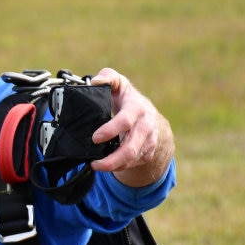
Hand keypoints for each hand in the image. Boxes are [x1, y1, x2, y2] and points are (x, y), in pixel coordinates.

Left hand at [88, 68, 174, 186]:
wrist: (150, 116)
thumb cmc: (128, 99)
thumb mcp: (119, 83)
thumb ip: (108, 77)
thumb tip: (96, 81)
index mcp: (137, 109)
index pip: (125, 121)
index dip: (110, 130)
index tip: (95, 138)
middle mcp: (146, 127)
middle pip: (131, 148)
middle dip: (112, 159)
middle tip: (94, 163)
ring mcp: (148, 142)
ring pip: (132, 160)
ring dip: (113, 166)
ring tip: (96, 166)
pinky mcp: (147, 153)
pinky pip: (133, 165)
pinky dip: (119, 167)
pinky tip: (106, 165)